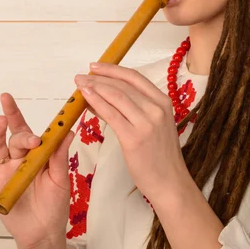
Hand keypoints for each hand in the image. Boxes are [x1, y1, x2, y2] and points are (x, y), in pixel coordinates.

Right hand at [0, 92, 74, 248]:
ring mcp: (5, 171)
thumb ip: (59, 157)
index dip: (28, 118)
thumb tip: (68, 132)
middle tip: (19, 124)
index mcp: (37, 156)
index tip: (23, 105)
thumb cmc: (55, 206)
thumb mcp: (60, 180)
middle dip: (16, 127)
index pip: (31, 132)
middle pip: (15, 137)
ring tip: (0, 121)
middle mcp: (19, 160)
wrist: (43, 233)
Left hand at [74, 63, 189, 202]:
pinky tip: (85, 98)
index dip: (113, 69)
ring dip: (94, 87)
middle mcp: (157, 108)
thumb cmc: (160, 156)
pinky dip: (96, 103)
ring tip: (79, 84)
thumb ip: (132, 110)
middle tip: (81, 76)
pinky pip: (111, 114)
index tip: (96, 67)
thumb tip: (102, 96)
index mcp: (163, 102)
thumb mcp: (152, 126)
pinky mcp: (134, 138)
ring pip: (116, 96)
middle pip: (123, 85)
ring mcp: (146, 123)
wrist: (170, 182)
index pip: (135, 77)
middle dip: (99, 78)